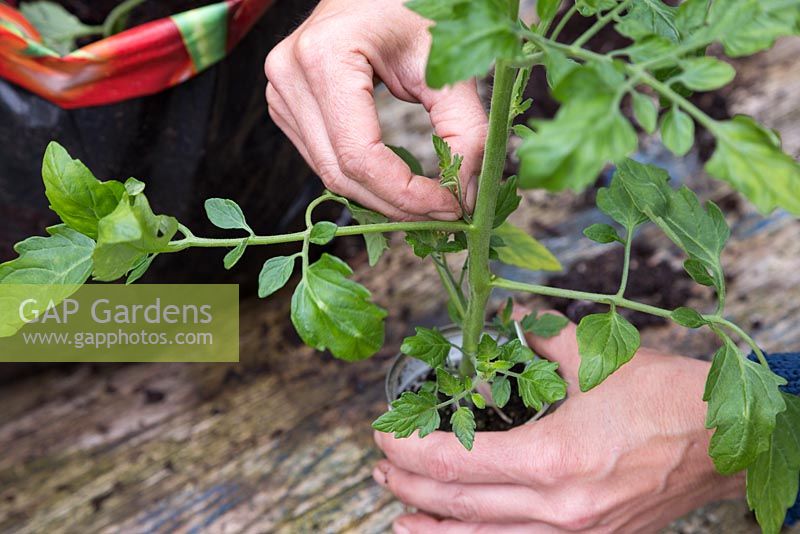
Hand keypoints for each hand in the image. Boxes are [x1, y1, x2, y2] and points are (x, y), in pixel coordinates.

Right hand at [264, 0, 486, 220]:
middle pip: (340, 172)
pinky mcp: (286, 104)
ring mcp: (280, 91)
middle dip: (396, 204)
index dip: (406, 193)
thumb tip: (464, 193)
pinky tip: (397, 180)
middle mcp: (289, 74)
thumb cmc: (413, 7)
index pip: (360, 155)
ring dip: (380, 197)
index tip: (450, 207)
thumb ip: (464, 128)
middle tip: (445, 214)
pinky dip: (363, 178)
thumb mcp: (447, 62)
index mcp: (324, 56)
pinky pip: (323, 159)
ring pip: (329, 174)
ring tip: (427, 200)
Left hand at [373, 311, 744, 532]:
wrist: (724, 443)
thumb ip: (537, 340)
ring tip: (398, 511)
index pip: (457, 462)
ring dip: (433, 525)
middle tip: (379, 463)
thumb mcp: (595, 357)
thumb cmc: (666, 398)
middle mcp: (558, 508)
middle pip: (460, 505)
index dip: (408, 448)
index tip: (381, 433)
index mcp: (554, 460)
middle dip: (409, 484)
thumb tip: (504, 321)